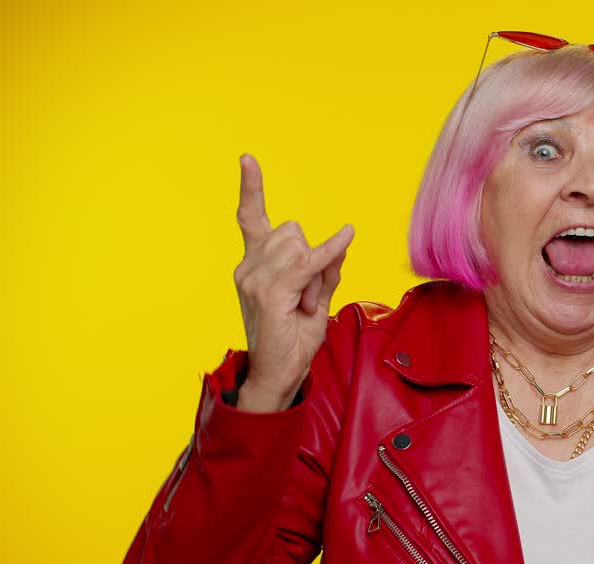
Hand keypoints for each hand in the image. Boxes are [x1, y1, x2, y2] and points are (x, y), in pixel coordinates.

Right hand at [232, 153, 353, 411]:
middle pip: (293, 230)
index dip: (251, 188)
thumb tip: (340, 241)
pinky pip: (308, 262)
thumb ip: (326, 269)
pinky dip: (330, 253)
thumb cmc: (293, 339)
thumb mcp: (316, 297)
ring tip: (301, 307)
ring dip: (315, 276)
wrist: (277, 375)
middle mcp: (248, 266)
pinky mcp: (269, 292)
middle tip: (304, 297)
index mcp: (254, 263)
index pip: (250, 218)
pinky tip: (346, 236)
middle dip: (311, 257)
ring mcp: (254, 278)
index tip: (248, 158)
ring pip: (302, 248)